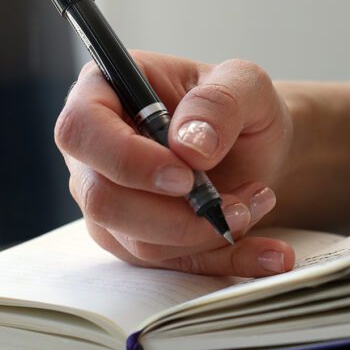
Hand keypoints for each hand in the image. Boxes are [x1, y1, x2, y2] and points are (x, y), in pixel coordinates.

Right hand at [55, 52, 295, 276]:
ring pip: (138, 242)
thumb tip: (189, 147)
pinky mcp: (137, 242)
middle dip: (174, 214)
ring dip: (206, 233)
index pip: (81, 130)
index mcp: (103, 93)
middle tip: (234, 203)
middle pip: (102, 200)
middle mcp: (94, 154)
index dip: (125, 159)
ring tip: (258, 202)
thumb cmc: (237, 106)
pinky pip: (172, 266)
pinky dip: (225, 261)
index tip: (184, 176)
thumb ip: (220, 102)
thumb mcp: (244, 83)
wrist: (256, 148)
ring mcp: (109, 203)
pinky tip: (268, 252)